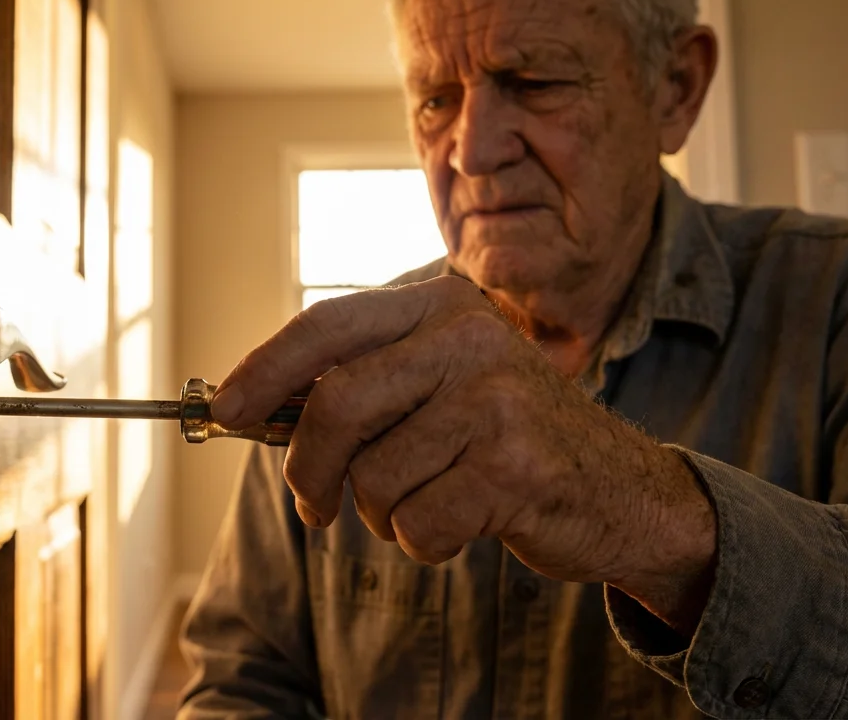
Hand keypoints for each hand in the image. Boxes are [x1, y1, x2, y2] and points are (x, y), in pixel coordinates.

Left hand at [211, 277, 715, 630]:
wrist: (623, 492)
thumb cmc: (507, 441)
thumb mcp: (439, 386)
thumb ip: (363, 385)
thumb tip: (252, 410)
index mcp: (441, 305)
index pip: (327, 326)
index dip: (265, 368)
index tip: (224, 407)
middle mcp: (468, 338)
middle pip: (336, 404)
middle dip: (309, 469)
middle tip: (313, 506)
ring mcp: (496, 399)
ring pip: (372, 476)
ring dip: (381, 513)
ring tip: (431, 500)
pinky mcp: (514, 466)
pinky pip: (416, 523)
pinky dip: (424, 541)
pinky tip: (465, 522)